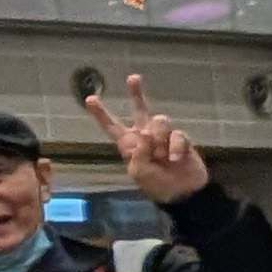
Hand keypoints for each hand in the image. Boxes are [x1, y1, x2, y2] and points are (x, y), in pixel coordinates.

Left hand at [83, 72, 209, 203]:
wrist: (182, 192)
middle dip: (137, 93)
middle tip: (133, 78)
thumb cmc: (156, 184)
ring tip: (163, 158)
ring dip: (160, 141)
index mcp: (128, 144)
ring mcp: (163, 135)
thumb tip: (146, 133)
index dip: (101, 113)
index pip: (111, 126)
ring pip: (159, 121)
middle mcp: (144, 135)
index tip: (89, 99)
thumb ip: (139, 152)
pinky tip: (175, 159)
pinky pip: (177, 135)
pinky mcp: (181, 138)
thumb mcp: (139, 172)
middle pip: (140, 109)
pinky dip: (175, 147)